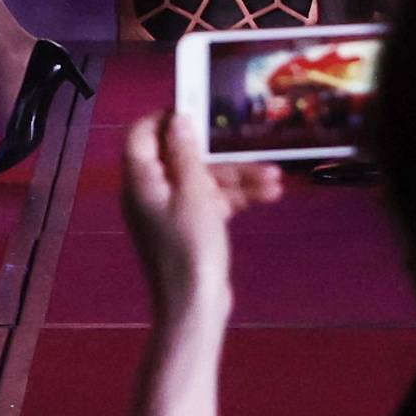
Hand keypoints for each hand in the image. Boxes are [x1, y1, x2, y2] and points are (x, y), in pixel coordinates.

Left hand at [115, 101, 277, 323]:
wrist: (196, 306)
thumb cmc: (191, 247)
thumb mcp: (193, 194)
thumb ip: (185, 155)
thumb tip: (176, 119)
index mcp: (139, 180)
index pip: (142, 135)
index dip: (167, 119)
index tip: (197, 109)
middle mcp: (150, 191)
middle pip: (181, 159)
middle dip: (220, 156)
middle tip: (253, 148)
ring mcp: (170, 210)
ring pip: (203, 181)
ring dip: (238, 178)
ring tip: (276, 180)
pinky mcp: (190, 227)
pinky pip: (211, 202)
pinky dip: (235, 198)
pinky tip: (268, 195)